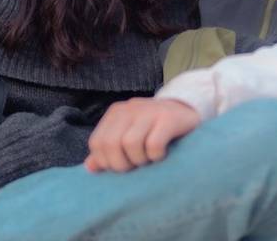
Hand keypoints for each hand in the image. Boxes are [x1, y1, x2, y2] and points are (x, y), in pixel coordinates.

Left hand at [84, 98, 200, 172]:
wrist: (187, 112)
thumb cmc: (154, 130)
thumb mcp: (129, 135)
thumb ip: (109, 150)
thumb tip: (89, 167)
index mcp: (116, 113)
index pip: (97, 142)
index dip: (106, 162)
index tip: (122, 167)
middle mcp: (130, 108)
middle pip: (111, 144)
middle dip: (122, 164)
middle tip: (136, 167)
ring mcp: (149, 111)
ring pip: (130, 144)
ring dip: (139, 160)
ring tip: (149, 160)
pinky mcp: (168, 118)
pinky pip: (153, 144)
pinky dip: (156, 156)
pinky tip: (161, 155)